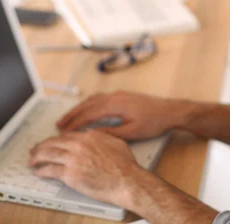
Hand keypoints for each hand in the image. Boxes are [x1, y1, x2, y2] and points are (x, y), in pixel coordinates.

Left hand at [29, 130, 146, 207]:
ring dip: (37, 157)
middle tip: (35, 149)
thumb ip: (102, 137)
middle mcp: (79, 145)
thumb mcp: (115, 142)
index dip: (56, 139)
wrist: (126, 180)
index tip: (51, 142)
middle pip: (53, 142)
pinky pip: (50, 170)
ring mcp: (73, 159)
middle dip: (41, 146)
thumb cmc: (124, 165)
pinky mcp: (70, 174)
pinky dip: (42, 170)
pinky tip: (39, 171)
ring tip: (32, 160)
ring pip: (48, 154)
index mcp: (90, 136)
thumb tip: (95, 136)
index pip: (66, 135)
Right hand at [57, 91, 183, 140]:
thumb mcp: (131, 132)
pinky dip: (89, 104)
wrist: (170, 111)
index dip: (75, 123)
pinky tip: (86, 110)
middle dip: (72, 114)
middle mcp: (115, 96)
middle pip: (87, 104)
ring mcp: (119, 95)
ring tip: (68, 119)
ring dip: (79, 108)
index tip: (64, 131)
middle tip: (59, 125)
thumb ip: (110, 133)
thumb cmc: (154, 122)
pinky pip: (100, 98)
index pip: (89, 113)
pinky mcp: (123, 96)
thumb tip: (93, 135)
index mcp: (116, 105)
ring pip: (93, 100)